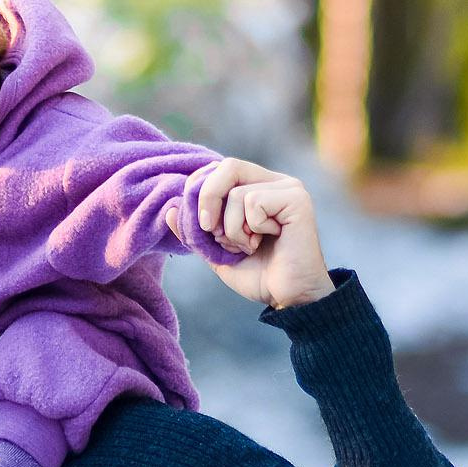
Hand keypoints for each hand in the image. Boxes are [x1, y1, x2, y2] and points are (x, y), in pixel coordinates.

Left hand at [197, 160, 334, 310]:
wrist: (289, 299)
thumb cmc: (260, 276)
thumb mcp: (217, 252)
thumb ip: (195, 231)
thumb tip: (170, 209)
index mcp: (259, 187)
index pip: (220, 169)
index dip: (201, 190)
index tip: (200, 223)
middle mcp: (276, 182)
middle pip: (228, 167)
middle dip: (208, 198)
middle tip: (209, 229)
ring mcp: (289, 188)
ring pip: (237, 193)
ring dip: (232, 228)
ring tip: (249, 246)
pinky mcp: (297, 200)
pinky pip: (254, 202)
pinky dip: (250, 229)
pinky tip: (266, 242)